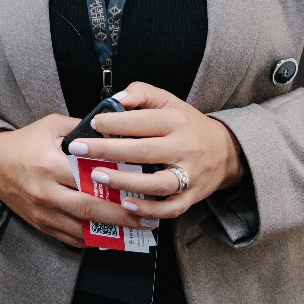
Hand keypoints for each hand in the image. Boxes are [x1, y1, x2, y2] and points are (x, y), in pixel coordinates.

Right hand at [0, 115, 133, 247]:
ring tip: (134, 230)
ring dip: (110, 232)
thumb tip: (112, 133)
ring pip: (81, 229)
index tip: (139, 189)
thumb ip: (81, 129)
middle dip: (121, 216)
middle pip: (88, 209)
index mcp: (49, 164)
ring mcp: (42, 212)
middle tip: (146, 218)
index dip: (115, 186)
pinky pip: (69, 238)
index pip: (87, 178)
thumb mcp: (51, 125)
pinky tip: (109, 236)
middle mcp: (45, 191)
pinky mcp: (40, 224)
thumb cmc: (24, 142)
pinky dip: (90, 239)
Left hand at [69, 83, 243, 225]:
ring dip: (126, 182)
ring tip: (98, 177)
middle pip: (143, 151)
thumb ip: (142, 93)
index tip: (93, 124)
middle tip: (79, 150)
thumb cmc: (187, 124)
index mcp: (176, 121)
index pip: (142, 121)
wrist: (225, 151)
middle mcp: (184, 148)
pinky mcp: (191, 197)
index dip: (115, 122)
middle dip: (108, 150)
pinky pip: (170, 208)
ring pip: (157, 183)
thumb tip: (118, 98)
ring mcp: (189, 175)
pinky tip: (126, 205)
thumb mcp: (168, 100)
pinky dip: (149, 209)